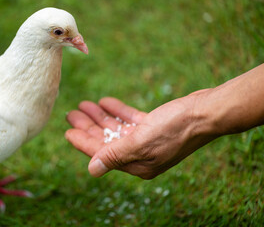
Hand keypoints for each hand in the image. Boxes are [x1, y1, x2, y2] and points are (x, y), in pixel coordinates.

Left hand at [65, 94, 216, 178]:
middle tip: (71, 114)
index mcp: (137, 164)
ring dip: (100, 117)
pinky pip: (130, 120)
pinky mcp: (154, 126)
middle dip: (88, 127)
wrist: (206, 113)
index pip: (102, 154)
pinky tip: (105, 102)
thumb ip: (115, 155)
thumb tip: (92, 170)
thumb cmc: (175, 128)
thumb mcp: (142, 142)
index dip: (83, 142)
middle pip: (107, 140)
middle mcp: (141, 154)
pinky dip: (118, 111)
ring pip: (117, 128)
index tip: (67, 131)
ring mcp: (148, 140)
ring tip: (84, 105)